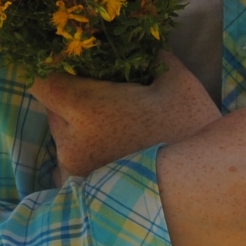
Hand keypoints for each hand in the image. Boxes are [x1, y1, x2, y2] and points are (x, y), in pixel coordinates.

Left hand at [29, 52, 220, 181]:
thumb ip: (153, 58)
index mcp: (86, 108)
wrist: (203, 190)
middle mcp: (71, 143)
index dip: (51, 71)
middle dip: (71, 102)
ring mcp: (76, 175)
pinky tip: (114, 160)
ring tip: (115, 133)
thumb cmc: (188, 130)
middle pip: (54, 111)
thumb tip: (147, 47)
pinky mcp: (86, 198)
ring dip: (79, 133)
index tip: (69, 67)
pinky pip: (72, 171)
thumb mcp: (176, 82)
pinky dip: (86, 162)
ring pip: (64, 142)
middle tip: (104, 98)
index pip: (41, 83)